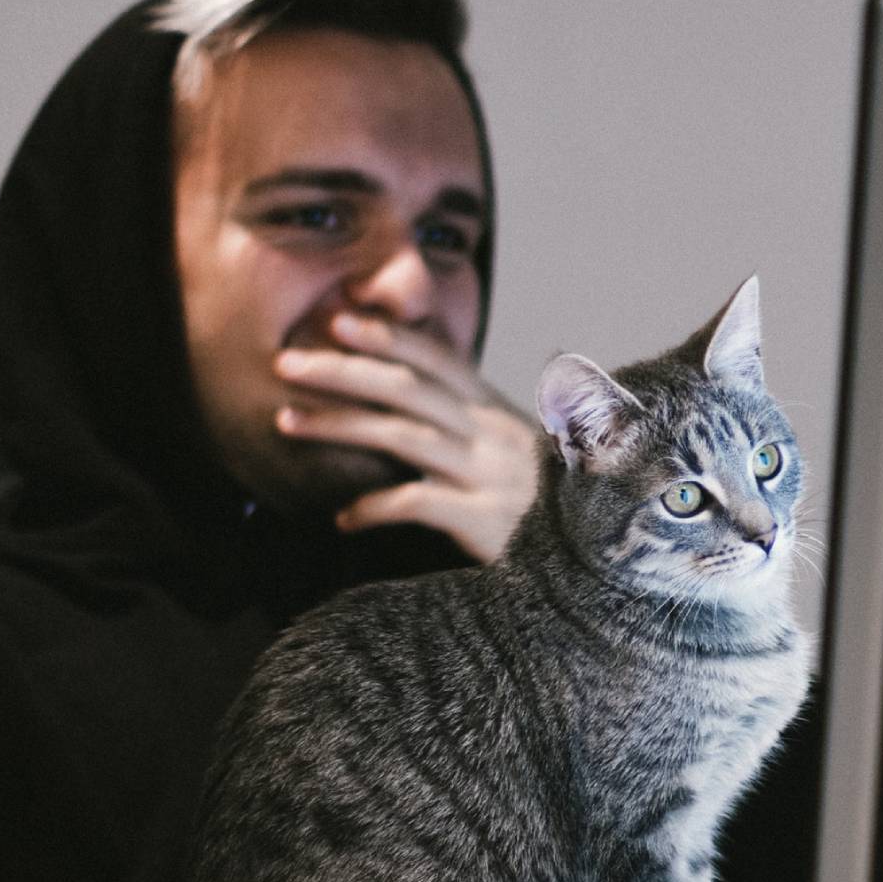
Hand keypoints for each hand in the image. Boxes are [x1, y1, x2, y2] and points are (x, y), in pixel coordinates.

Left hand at [273, 312, 540, 563]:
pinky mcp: (485, 522)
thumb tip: (421, 396)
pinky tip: (342, 518)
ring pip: (404, 436)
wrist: (597, 561)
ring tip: (285, 422)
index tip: (337, 320)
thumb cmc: (549, 509)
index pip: (437, 359)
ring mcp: (489, 475)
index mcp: (496, 412)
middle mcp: (492, 434)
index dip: (387, 336)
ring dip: (339, 425)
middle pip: (408, 387)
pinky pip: (418, 503)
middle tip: (286, 363)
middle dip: (344, 370)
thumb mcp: (516, 453)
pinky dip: (374, 507)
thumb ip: (472, 424)